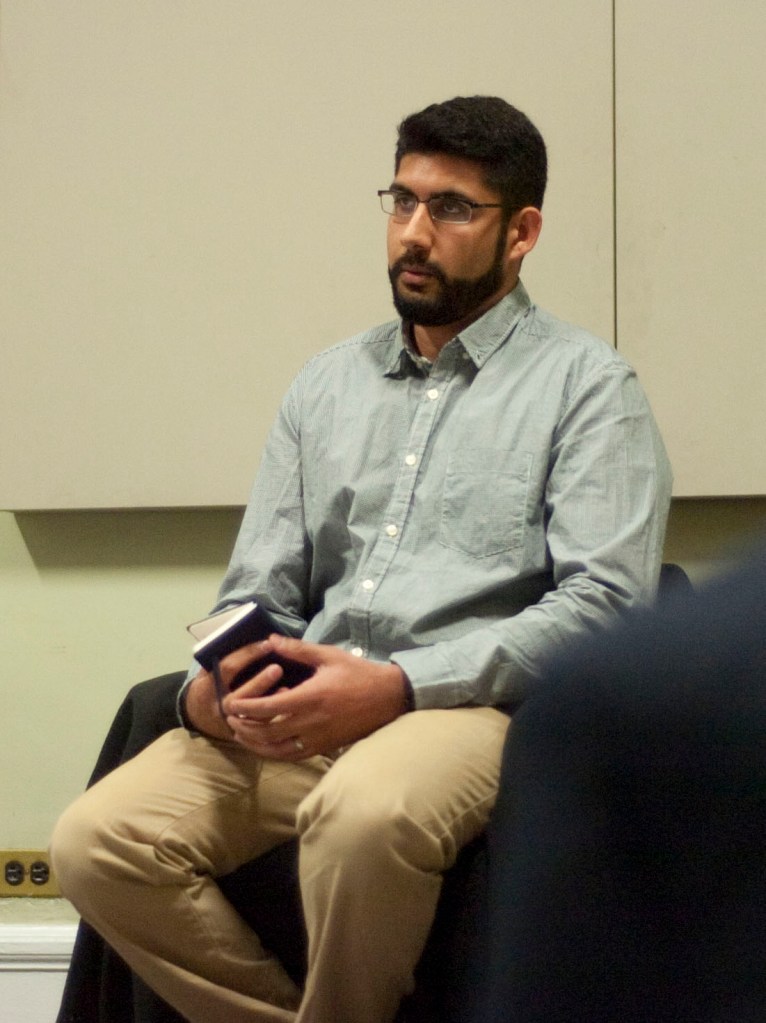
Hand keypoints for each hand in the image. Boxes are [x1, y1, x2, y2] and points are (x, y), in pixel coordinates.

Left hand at [219, 635, 408, 758]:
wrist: (388, 698)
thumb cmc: (358, 673)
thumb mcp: (328, 656)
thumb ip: (297, 650)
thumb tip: (270, 640)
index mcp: (310, 698)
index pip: (267, 708)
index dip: (245, 708)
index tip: (230, 703)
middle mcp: (311, 723)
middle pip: (267, 733)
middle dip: (244, 727)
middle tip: (229, 718)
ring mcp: (318, 739)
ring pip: (277, 750)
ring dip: (255, 744)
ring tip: (241, 733)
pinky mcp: (324, 748)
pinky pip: (293, 756)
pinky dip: (274, 752)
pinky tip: (265, 744)